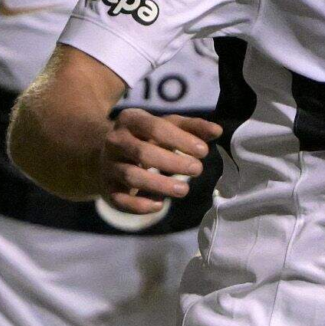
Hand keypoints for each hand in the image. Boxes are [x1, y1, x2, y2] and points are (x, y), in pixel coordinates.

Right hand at [99, 111, 220, 214]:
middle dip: (172, 163)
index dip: (180, 139)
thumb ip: (191, 128)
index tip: (203, 151)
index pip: (155, 127)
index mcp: (130, 120)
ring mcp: (108, 165)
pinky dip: (139, 205)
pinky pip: (120, 200)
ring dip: (159, 185)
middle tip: (197, 170)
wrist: (110, 153)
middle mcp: (115, 141)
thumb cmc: (146, 137)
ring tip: (184, 190)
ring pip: (132, 176)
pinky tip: (159, 205)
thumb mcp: (166, 126)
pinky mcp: (107, 188)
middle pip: (143, 153)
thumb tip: (217, 131)